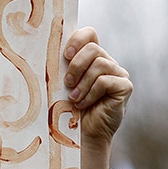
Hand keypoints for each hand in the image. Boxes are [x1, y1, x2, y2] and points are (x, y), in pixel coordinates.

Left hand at [62, 26, 130, 168]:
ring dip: (82, 83)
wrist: (84, 135)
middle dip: (76, 65)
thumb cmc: (70, 110)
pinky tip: (84, 104)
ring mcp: (119, 73)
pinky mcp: (125, 86)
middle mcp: (108, 62)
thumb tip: (42, 49)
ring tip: (74, 98)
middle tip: (67, 83)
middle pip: (93, 48)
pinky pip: (106, 81)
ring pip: (99, 64)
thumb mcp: (62, 85)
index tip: (64, 56)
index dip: (77, 40)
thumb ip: (60, 67)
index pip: (89, 33)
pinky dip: (91, 93)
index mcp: (92, 57)